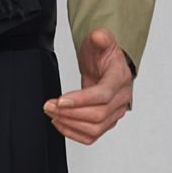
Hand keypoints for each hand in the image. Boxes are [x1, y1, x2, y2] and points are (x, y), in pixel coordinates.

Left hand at [43, 27, 133, 144]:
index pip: (103, 94)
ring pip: (95, 128)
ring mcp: (115, 112)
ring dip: (70, 124)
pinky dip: (74, 133)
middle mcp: (122, 97)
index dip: (82, 100)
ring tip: (52, 114)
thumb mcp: (101, 40)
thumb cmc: (102, 54)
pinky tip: (60, 123)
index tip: (61, 100)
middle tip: (50, 106)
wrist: (105, 66)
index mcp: (120, 77)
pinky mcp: (107, 122)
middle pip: (98, 115)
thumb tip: (99, 37)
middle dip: (70, 113)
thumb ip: (101, 37)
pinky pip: (92, 136)